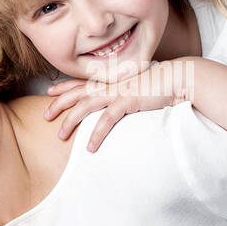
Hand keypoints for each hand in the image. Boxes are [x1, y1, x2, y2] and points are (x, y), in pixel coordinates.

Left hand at [45, 60, 195, 151]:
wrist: (181, 77)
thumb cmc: (161, 84)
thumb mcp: (137, 86)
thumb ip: (124, 92)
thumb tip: (117, 102)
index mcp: (112, 80)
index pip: (82, 82)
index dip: (65, 86)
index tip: (50, 91)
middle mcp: (111, 84)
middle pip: (77, 93)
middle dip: (59, 104)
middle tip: (45, 116)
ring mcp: (118, 91)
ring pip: (85, 106)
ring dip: (71, 121)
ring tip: (60, 136)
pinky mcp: (128, 101)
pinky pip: (107, 120)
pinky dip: (96, 134)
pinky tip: (90, 147)